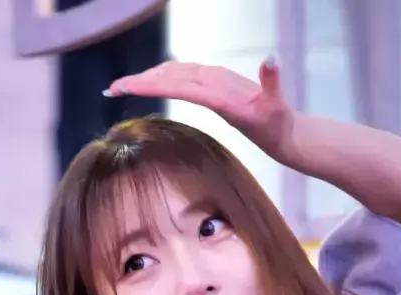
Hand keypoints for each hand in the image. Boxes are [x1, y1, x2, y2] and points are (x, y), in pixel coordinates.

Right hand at [105, 59, 294, 160]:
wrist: (288, 129)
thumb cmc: (280, 125)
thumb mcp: (276, 106)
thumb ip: (273, 82)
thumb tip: (272, 58)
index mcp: (219, 88)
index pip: (178, 82)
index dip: (151, 83)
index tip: (127, 87)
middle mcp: (214, 80)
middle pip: (171, 74)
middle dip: (141, 80)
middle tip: (113, 88)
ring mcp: (214, 81)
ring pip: (174, 74)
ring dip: (149, 78)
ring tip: (123, 86)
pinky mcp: (214, 87)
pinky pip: (183, 79)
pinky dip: (163, 79)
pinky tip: (152, 81)